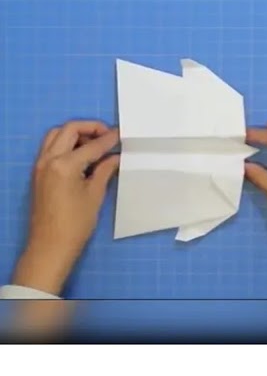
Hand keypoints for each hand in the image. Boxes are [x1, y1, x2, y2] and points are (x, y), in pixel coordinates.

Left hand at [12, 121, 119, 294]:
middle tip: (107, 136)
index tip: (121, 135)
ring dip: (75, 134)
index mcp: (64, 165)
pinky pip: (50, 148)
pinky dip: (65, 144)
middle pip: (69, 130)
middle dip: (90, 128)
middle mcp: (48, 159)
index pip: (91, 145)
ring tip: (93, 145)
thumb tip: (115, 157)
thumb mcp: (95, 195)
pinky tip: (81, 156)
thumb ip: (104, 170)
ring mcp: (40, 165)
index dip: (108, 139)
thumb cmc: (75, 225)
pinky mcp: (38, 173)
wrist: (50, 247)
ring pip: (56, 135)